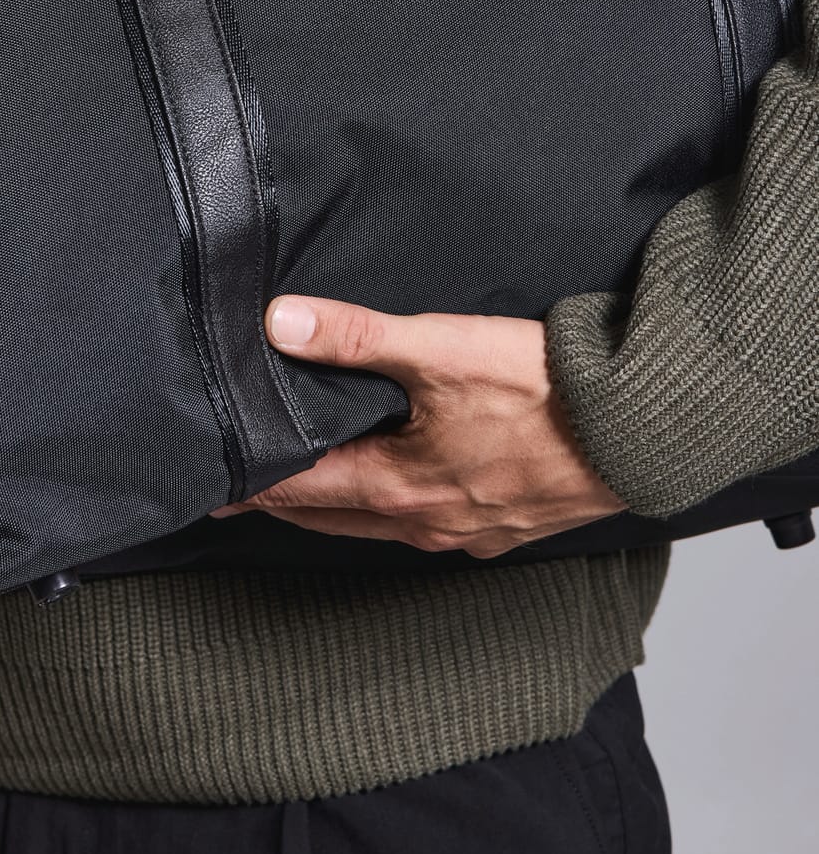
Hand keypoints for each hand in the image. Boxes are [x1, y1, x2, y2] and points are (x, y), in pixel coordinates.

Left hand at [214, 297, 624, 558]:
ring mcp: (472, 531)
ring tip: (308, 493)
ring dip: (339, 510)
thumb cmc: (546, 393)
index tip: (212, 488)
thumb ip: (357, 336)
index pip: (300, 488)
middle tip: (242, 494)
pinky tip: (405, 495)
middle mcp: (429, 521)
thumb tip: (281, 323)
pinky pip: (434, 526)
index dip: (252, 485)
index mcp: (401, 485)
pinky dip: (397, 512)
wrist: (641, 431)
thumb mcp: (441, 348)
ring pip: (382, 525)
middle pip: (334, 517)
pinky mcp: (509, 526)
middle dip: (285, 504)